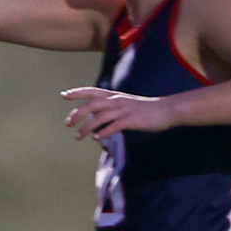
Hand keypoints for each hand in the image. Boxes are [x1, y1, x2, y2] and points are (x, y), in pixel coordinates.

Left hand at [60, 87, 174, 139]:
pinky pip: (113, 126)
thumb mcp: (125, 104)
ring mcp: (124, 110)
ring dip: (86, 128)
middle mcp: (116, 101)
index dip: (77, 93)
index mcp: (114, 95)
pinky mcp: (131, 120)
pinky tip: (96, 138)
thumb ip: (110, 108)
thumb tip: (94, 119)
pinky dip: (103, 132)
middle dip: (77, 114)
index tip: (64, 96)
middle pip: (91, 105)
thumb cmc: (145, 109)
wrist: (167, 110)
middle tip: (67, 124)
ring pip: (99, 118)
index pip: (91, 91)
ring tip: (77, 137)